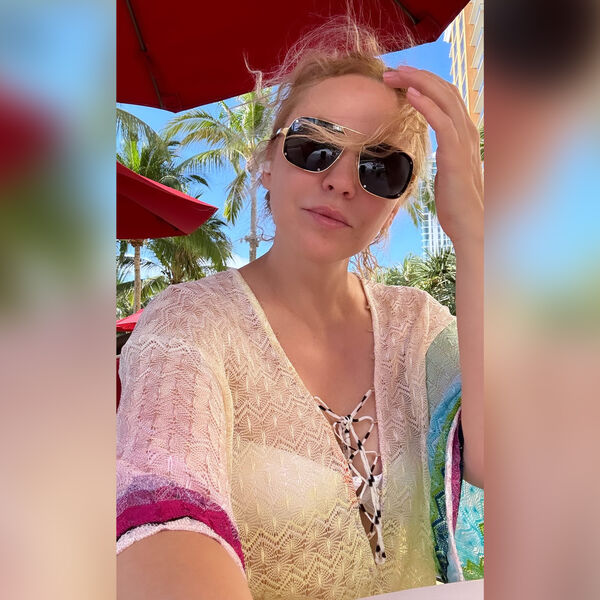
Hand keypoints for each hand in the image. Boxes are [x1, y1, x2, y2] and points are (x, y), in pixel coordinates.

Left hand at [383, 66, 482, 244]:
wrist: (470, 225)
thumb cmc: (455, 203)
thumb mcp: (447, 171)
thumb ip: (442, 154)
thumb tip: (429, 149)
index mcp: (464, 133)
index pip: (446, 96)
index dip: (425, 82)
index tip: (400, 77)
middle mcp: (467, 131)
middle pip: (444, 89)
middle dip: (417, 75)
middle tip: (391, 70)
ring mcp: (464, 141)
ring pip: (443, 98)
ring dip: (417, 82)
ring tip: (394, 75)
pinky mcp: (455, 155)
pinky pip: (441, 121)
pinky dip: (425, 104)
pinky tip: (408, 94)